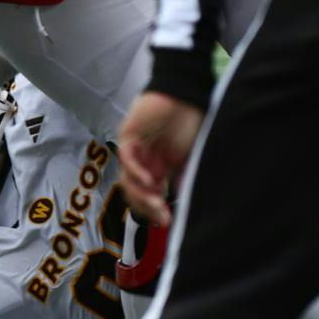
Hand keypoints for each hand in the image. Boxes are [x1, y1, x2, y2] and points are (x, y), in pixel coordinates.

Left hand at [117, 90, 204, 226]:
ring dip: (142, 194)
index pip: (147, 196)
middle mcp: (142, 162)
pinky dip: (137, 172)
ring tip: (158, 203)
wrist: (185, 96)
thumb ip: (185, 178)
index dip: (154, 211)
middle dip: (147, 208)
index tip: (168, 223)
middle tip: (162, 218)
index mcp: (156, 169)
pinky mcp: (129, 136)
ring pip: (128, 179)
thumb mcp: (190, 157)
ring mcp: (134, 150)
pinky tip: (150, 182)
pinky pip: (127, 159)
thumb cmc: (189, 123)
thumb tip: (187, 203)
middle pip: (134, 192)